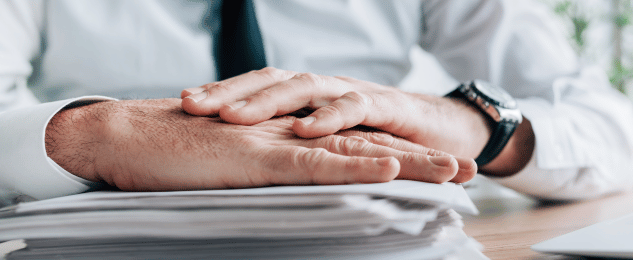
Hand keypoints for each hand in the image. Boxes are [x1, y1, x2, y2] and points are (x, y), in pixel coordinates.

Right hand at [44, 99, 475, 190]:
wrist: (127, 138)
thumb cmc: (175, 159)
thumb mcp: (234, 175)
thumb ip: (270, 183)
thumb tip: (299, 203)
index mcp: (291, 142)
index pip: (356, 150)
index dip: (400, 160)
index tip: (438, 172)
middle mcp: (294, 137)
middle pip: (369, 146)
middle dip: (421, 159)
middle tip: (467, 169)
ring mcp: (280, 144)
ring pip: (355, 151)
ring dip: (406, 161)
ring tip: (451, 171)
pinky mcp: (259, 158)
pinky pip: (315, 162)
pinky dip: (354, 166)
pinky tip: (389, 169)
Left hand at [180, 68, 493, 159]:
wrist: (445, 131)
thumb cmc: (381, 139)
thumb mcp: (332, 143)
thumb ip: (295, 146)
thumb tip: (245, 160)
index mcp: (310, 96)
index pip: (259, 86)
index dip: (223, 91)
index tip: (182, 103)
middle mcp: (326, 89)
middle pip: (273, 80)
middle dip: (231, 92)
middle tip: (191, 104)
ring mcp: (355, 94)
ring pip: (306, 87)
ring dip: (269, 100)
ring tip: (232, 115)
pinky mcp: (386, 109)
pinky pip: (354, 109)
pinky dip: (328, 117)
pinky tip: (303, 129)